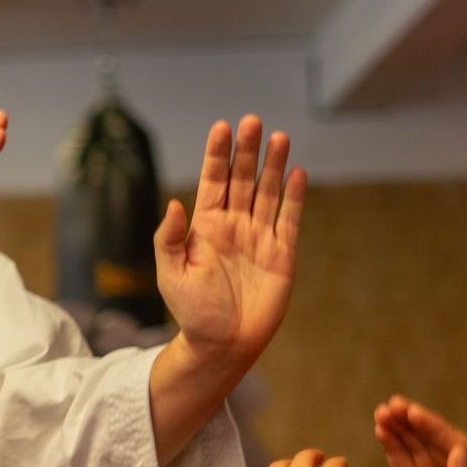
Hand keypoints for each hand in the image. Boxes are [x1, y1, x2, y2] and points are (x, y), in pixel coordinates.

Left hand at [156, 116, 305, 366]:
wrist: (222, 345)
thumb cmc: (191, 312)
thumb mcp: (170, 274)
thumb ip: (169, 239)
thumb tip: (174, 204)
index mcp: (205, 227)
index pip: (213, 182)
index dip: (217, 155)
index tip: (222, 127)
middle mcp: (234, 227)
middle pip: (242, 180)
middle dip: (247, 151)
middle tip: (252, 121)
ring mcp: (259, 238)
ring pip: (268, 193)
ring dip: (273, 165)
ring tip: (279, 137)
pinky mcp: (282, 255)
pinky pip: (289, 219)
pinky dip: (294, 196)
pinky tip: (296, 172)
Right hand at [374, 396, 466, 466]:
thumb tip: (457, 453)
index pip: (456, 447)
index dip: (433, 428)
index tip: (411, 412)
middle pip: (433, 446)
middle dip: (412, 424)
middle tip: (389, 407)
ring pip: (416, 454)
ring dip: (399, 433)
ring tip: (380, 415)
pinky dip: (392, 452)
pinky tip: (381, 434)